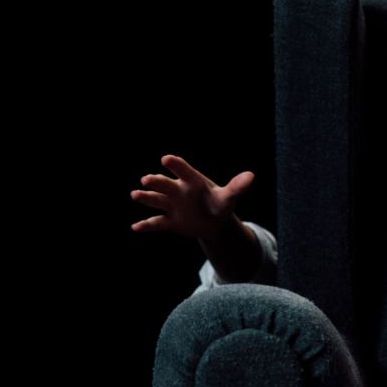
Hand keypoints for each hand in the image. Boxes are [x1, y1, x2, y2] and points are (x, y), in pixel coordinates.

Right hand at [130, 155, 253, 239]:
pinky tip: (135, 227)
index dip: (176, 165)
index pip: (183, 170)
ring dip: (146, 198)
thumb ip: (236, 187)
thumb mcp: (228, 197)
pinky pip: (156, 223)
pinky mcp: (170, 221)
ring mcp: (172, 205)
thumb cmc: (220, 204)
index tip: (166, 159)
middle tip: (147, 179)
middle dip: (156, 182)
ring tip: (135, 194)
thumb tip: (251, 176)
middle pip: (165, 184)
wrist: (214, 222)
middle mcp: (178, 191)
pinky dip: (146, 225)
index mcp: (192, 181)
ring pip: (156, 201)